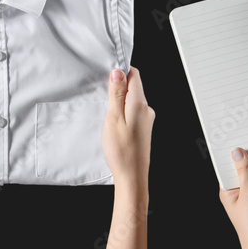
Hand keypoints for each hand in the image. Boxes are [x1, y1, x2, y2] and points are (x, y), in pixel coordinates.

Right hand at [102, 67, 154, 190]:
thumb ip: (117, 94)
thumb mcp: (114, 118)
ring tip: (105, 108)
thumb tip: (118, 72)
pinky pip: (132, 111)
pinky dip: (122, 110)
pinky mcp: (143, 128)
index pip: (134, 75)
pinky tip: (112, 120)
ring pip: (132, 99)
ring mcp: (146, 119)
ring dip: (119, 99)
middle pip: (133, 86)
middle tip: (101, 92)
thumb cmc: (122, 151)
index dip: (120, 70)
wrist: (132, 177)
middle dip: (118, 85)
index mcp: (140, 104)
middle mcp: (146, 109)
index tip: (106, 72)